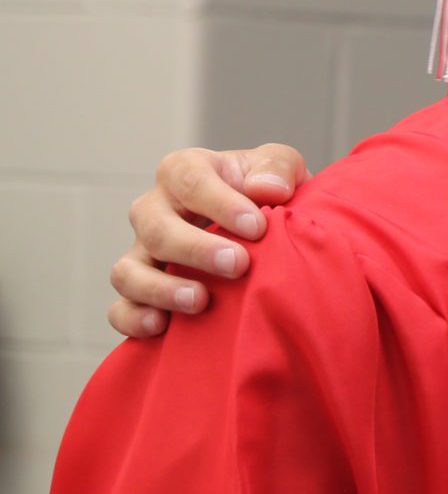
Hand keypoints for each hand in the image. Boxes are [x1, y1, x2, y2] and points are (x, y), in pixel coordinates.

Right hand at [105, 145, 311, 338]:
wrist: (265, 230)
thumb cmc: (267, 193)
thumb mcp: (280, 167)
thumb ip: (277, 167)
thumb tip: (266, 189)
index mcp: (185, 172)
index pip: (189, 180)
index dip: (220, 203)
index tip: (257, 228)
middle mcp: (155, 210)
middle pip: (155, 228)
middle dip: (195, 249)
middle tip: (238, 264)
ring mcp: (142, 252)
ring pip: (127, 270)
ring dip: (160, 288)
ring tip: (200, 301)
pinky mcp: (141, 291)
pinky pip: (120, 309)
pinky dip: (133, 318)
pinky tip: (162, 326)